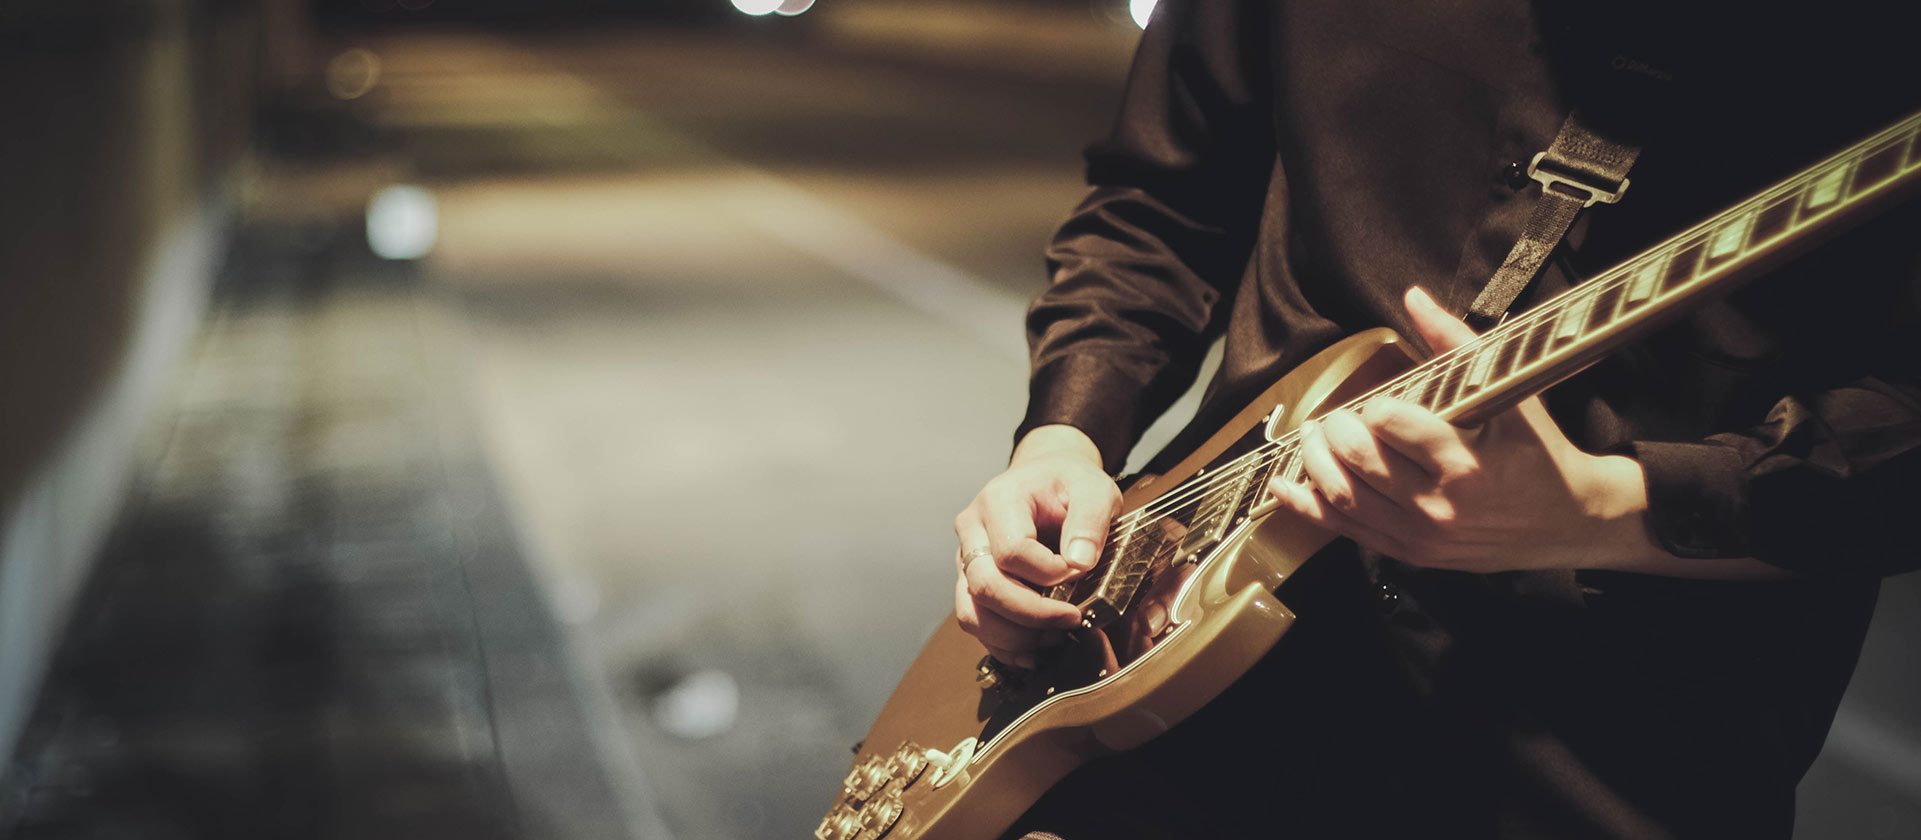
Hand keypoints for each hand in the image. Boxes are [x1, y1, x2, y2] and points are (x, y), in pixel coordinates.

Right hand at [953, 425, 1120, 666]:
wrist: (1045, 480)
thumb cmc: (1068, 483)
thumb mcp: (1093, 488)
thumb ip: (1091, 519)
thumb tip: (1079, 563)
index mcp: (998, 501)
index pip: (1012, 551)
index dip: (1049, 573)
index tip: (1080, 572)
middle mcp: (972, 530)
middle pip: (985, 586)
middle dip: (1031, 614)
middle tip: (1072, 619)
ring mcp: (966, 558)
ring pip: (971, 612)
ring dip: (1014, 636)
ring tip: (1054, 638)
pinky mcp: (971, 582)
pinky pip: (975, 622)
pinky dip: (1003, 644)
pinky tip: (1035, 649)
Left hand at [1268, 286, 1660, 573]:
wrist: (1567, 521)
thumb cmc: (1537, 453)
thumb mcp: (1506, 393)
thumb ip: (1455, 342)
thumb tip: (1414, 297)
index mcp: (1464, 460)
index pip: (1391, 424)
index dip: (1373, 408)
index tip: (1376, 403)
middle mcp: (1439, 503)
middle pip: (1359, 460)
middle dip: (1333, 431)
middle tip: (1332, 418)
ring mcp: (1421, 534)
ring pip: (1344, 496)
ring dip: (1314, 463)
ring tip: (1313, 439)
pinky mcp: (1410, 553)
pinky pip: (1345, 530)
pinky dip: (1308, 506)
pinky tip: (1286, 485)